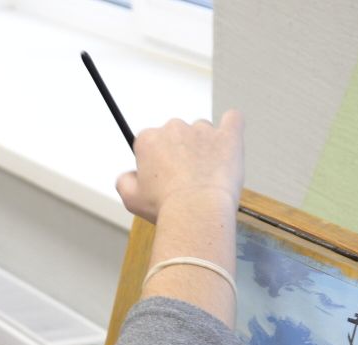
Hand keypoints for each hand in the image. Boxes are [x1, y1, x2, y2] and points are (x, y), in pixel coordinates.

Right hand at [116, 110, 244, 223]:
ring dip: (203, 146)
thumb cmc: (166, 206)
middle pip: (175, 134)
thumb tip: (128, 175)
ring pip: (202, 131)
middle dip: (179, 152)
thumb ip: (125, 181)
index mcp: (149, 139)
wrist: (196, 211)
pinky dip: (230, 127)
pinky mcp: (227, 136)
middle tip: (183, 178)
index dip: (155, 160)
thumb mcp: (131, 199)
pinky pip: (232, 119)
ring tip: (206, 173)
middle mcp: (174, 128)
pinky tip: (227, 139)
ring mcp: (202, 130)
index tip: (161, 176)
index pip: (149, 142)